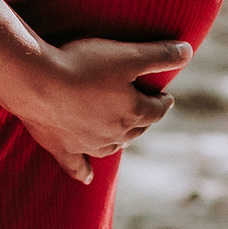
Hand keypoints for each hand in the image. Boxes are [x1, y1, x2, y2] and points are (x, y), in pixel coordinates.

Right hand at [14, 38, 191, 183]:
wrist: (39, 83)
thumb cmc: (84, 65)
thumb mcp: (128, 54)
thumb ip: (159, 55)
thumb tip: (188, 51)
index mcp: (132, 112)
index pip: (156, 110)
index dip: (163, 102)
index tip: (166, 96)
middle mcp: (114, 134)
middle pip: (136, 129)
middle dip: (144, 119)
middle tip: (145, 109)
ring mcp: (87, 144)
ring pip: (112, 147)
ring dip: (120, 140)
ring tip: (121, 131)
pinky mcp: (62, 148)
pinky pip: (76, 166)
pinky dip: (84, 171)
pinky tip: (88, 177)